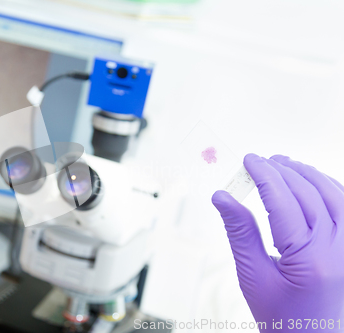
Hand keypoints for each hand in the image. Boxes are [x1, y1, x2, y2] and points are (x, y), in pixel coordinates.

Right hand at [212, 154, 343, 331]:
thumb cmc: (285, 319)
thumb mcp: (253, 277)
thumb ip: (240, 232)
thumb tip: (223, 198)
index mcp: (310, 259)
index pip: (283, 201)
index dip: (264, 175)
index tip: (250, 161)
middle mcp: (338, 250)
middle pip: (309, 192)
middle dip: (282, 171)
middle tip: (261, 161)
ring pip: (334, 194)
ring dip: (308, 174)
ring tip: (285, 165)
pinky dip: (329, 187)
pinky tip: (313, 182)